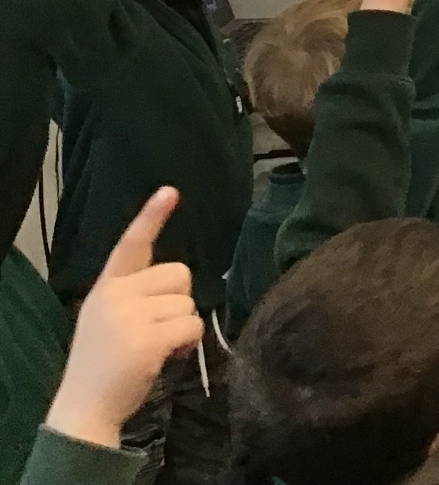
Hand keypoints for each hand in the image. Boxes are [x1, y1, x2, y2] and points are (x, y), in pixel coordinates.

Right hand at [44, 188, 203, 449]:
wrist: (84, 409)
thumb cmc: (104, 365)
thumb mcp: (108, 319)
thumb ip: (135, 296)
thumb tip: (179, 286)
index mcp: (106, 287)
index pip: (131, 245)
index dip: (151, 217)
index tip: (170, 191)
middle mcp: (115, 295)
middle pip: (180, 274)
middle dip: (178, 301)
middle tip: (156, 330)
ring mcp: (129, 316)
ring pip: (189, 303)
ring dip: (182, 326)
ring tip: (154, 347)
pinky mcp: (146, 339)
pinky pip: (191, 325)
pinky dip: (187, 343)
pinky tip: (165, 356)